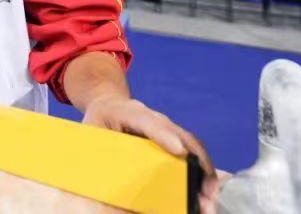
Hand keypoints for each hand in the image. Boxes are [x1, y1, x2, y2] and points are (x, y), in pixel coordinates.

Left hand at [82, 97, 218, 213]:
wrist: (108, 103)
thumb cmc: (98, 121)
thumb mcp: (90, 132)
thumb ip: (97, 149)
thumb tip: (104, 181)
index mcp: (128, 111)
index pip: (148, 121)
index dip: (165, 135)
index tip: (179, 151)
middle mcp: (153, 117)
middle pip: (178, 134)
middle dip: (195, 160)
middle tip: (205, 190)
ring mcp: (166, 126)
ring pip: (190, 144)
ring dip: (204, 170)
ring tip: (210, 197)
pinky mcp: (172, 137)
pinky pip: (191, 152)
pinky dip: (201, 171)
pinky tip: (206, 191)